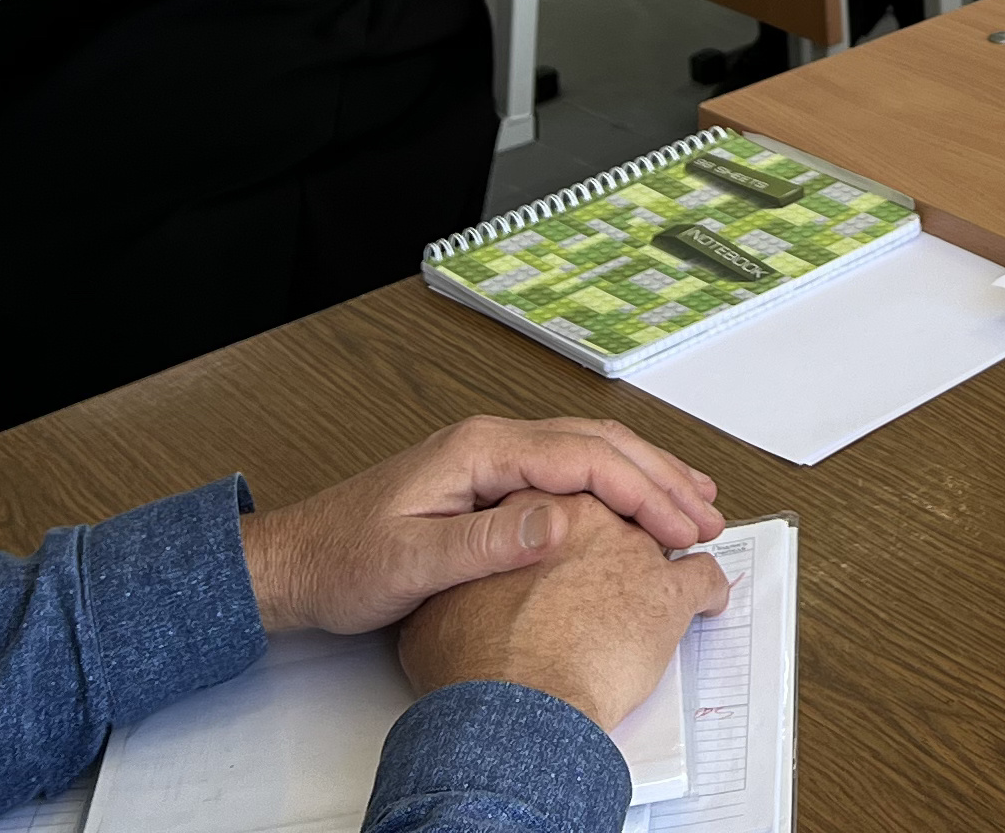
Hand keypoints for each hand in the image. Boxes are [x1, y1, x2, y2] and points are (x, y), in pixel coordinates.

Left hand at [238, 416, 722, 638]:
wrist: (294, 562)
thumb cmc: (343, 563)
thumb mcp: (412, 563)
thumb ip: (488, 540)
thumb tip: (561, 520)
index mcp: (480, 450)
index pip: (585, 458)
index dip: (645, 491)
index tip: (684, 528)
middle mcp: (491, 441)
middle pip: (599, 444)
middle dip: (662, 478)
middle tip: (710, 518)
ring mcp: (491, 457)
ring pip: (589, 452)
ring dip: (645, 477)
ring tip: (693, 506)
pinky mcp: (488, 481)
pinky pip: (568, 470)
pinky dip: (614, 485)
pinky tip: (633, 505)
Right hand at [397, 504, 730, 729]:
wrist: (516, 705)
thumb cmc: (475, 662)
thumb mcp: (440, 607)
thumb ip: (460, 580)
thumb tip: (452, 589)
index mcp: (534, 511)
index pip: (564, 494)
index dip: (571, 513)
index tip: (577, 526)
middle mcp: (589, 519)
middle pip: (619, 503)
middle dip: (631, 513)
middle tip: (637, 526)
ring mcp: (634, 552)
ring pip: (666, 530)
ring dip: (675, 540)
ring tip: (679, 552)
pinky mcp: (670, 593)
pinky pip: (704, 579)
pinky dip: (708, 590)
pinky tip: (707, 601)